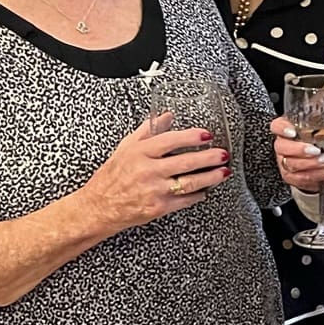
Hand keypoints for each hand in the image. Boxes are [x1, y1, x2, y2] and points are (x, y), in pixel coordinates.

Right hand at [84, 120, 228, 232]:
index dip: (191, 137)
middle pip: (185, 162)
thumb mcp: (126, 147)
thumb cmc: (112, 176)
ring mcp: (154, 191)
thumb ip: (148, 130)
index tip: (206, 135)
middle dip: (208, 158)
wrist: (100, 206)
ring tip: (223, 172)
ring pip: (189, 183)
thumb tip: (168, 116)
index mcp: (139, 153)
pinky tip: (206, 190)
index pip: (170, 141)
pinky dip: (198, 195)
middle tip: (223, 154)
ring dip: (210, 178)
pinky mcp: (159, 208)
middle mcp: (147, 171)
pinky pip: (184, 200)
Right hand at [271, 115, 323, 190]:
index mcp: (287, 128)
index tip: (292, 131)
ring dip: (312, 164)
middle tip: (316, 150)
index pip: (276, 126)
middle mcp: (282, 145)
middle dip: (299, 150)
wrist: (320, 157)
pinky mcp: (291, 176)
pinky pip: (301, 178)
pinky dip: (317, 175)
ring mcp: (284, 161)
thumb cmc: (320, 137)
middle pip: (282, 147)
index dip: (282, 129)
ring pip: (291, 164)